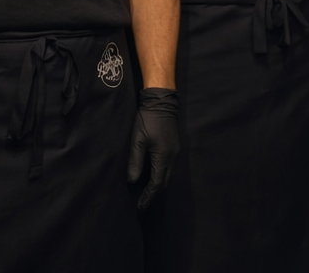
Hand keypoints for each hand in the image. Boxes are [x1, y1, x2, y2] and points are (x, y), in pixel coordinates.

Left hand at [128, 88, 179, 208]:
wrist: (161, 102)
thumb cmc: (147, 120)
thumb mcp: (137, 140)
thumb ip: (135, 161)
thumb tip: (133, 181)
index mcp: (163, 157)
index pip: (157, 183)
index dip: (148, 196)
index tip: (140, 206)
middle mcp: (173, 157)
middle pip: (165, 182)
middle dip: (155, 194)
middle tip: (143, 202)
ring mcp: (176, 152)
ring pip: (169, 175)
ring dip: (159, 185)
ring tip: (147, 192)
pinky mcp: (175, 147)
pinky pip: (170, 167)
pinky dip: (163, 176)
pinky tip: (154, 176)